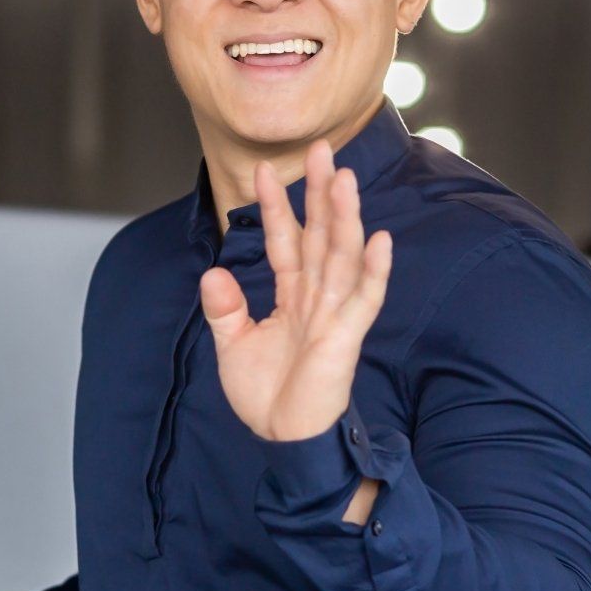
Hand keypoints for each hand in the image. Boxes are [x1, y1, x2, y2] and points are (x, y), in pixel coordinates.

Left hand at [199, 137, 391, 441]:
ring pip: (341, 257)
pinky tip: (379, 240)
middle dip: (319, 193)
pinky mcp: (346, 339)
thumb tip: (212, 270)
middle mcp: (316, 299)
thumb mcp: (233, 347)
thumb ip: (225, 309)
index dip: (276, 206)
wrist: (285, 441)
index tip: (263, 168)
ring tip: (344, 178)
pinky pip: (363, 301)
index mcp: (291, 297)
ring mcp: (334, 316)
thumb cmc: (267, 397)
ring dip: (344, 218)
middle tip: (321, 148)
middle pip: (319, 236)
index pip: (285, 241)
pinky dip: (372, 271)